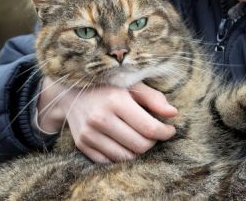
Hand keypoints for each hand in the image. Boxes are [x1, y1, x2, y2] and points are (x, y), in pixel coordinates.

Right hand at [36, 77, 176, 163]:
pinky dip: (120, 154)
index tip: (170, 130)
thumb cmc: (108, 86)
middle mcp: (100, 118)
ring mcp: (88, 134)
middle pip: (139, 145)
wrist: (72, 93)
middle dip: (152, 142)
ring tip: (138, 136)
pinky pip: (109, 161)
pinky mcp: (81, 145)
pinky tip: (122, 142)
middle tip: (154, 133)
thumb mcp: (132, 84)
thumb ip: (154, 98)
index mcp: (115, 100)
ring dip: (137, 150)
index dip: (165, 132)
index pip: (149, 128)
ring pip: (126, 157)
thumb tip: (173, 113)